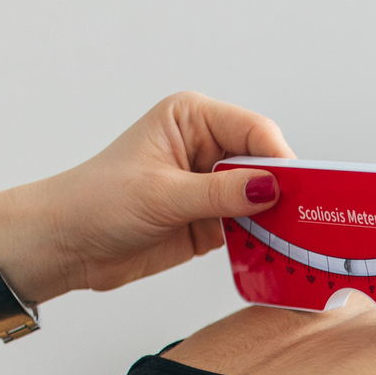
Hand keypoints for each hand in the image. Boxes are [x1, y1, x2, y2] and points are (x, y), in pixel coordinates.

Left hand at [0, 92, 292, 301]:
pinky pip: (252, 229)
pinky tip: (277, 255)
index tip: (299, 190)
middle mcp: (206, 147)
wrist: (67, 244)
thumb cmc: (96, 201)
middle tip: (308, 219)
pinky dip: (264, 242)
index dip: (280, 159)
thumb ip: (220, 193)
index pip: (254, 130)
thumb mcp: (162, 195)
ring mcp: (211, 186)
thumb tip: (271, 188)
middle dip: (285, 192)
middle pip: (266, 165)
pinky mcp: (212, 221)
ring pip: (264, 199)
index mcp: (192, 119)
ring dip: (278, 221)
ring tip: (299, 242)